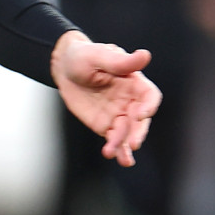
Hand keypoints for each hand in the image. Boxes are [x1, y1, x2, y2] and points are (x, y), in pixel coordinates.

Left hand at [52, 30, 162, 166]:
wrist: (65, 68)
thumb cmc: (85, 56)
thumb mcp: (100, 56)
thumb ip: (121, 62)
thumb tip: (144, 55)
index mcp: (134, 83)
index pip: (149, 96)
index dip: (149, 106)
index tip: (141, 115)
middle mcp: (131, 101)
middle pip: (140, 120)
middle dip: (138, 132)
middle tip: (134, 143)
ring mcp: (119, 115)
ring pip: (127, 133)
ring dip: (125, 145)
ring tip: (122, 158)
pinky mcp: (105, 125)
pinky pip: (113, 139)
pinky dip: (116, 149)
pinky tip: (116, 157)